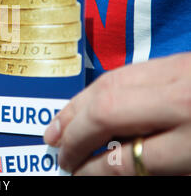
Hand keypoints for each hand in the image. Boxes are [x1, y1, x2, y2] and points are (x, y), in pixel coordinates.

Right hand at [44, 52, 190, 174]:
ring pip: (107, 86)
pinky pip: (121, 72)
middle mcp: (181, 98)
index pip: (123, 159)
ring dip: (74, 109)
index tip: (77, 174)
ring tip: (56, 129)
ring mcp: (177, 73)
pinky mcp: (175, 61)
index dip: (91, 170)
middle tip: (59, 153)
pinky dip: (94, 90)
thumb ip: (152, 167)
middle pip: (106, 113)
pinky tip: (81, 104)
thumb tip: (105, 164)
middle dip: (74, 135)